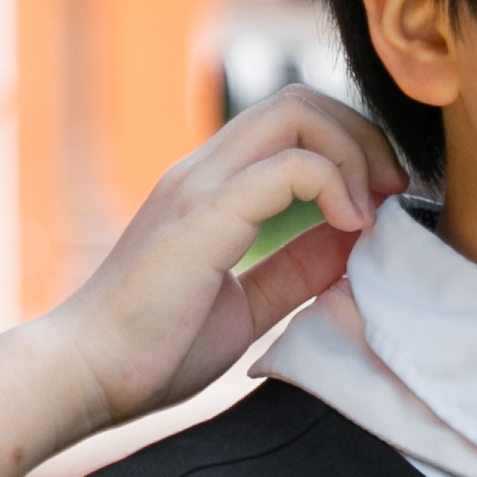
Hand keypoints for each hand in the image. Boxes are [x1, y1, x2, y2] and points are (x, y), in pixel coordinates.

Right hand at [44, 89, 407, 424]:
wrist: (84, 375)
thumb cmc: (153, 350)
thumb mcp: (246, 305)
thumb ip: (295, 268)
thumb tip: (354, 241)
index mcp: (209, 188)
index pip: (290, 122)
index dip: (350, 147)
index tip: (382, 203)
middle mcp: (201, 172)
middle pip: (299, 101)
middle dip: (362, 137)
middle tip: (391, 195)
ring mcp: (199, 187)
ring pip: (296, 114)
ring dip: (354, 153)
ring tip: (371, 213)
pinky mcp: (204, 215)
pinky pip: (288, 168)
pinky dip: (335, 185)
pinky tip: (351, 228)